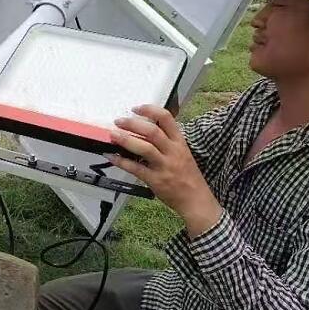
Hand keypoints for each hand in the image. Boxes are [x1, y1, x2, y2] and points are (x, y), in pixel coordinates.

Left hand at [107, 105, 221, 237]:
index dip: (150, 110)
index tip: (136, 108)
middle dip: (133, 123)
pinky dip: (121, 162)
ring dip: (125, 140)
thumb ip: (167, 142)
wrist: (196, 200)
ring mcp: (164, 166)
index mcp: (180, 143)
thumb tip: (143, 131)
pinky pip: (136, 168)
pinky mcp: (156, 180)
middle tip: (119, 121)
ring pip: (144, 148)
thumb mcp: (183, 154)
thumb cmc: (188, 177)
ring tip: (113, 135)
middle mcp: (173, 152)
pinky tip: (112, 157)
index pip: (167, 119)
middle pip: (152, 131)